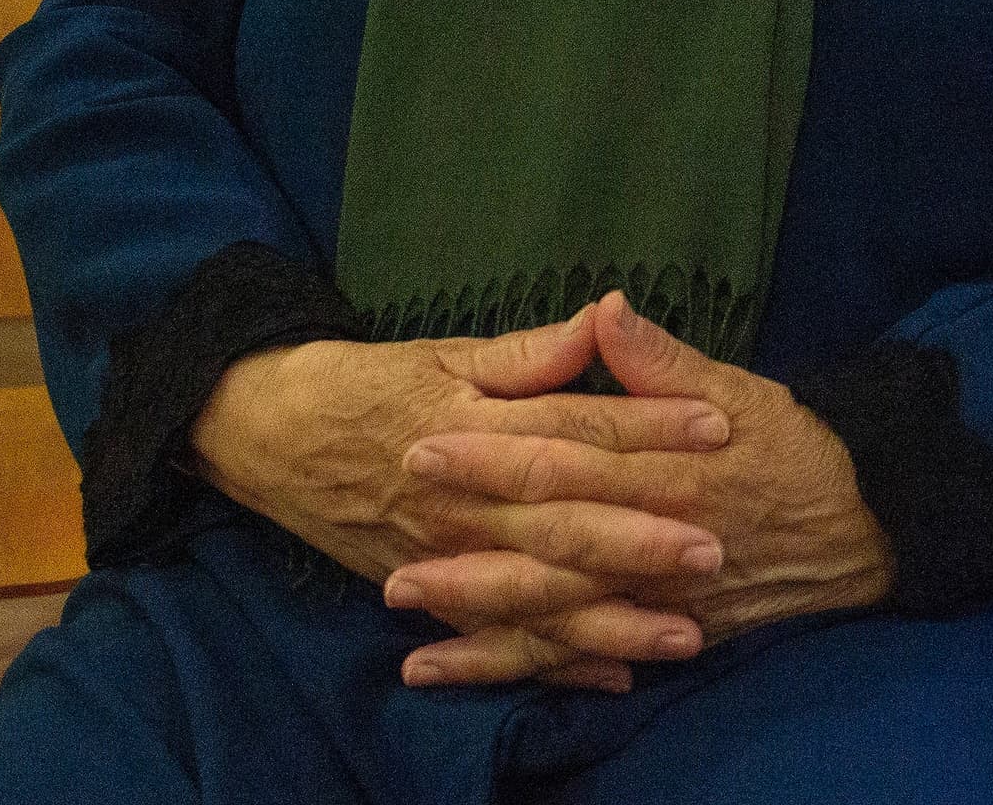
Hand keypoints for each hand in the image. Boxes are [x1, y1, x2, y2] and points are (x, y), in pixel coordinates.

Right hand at [183, 302, 731, 690]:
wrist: (274, 437)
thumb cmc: (372, 385)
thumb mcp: (445, 354)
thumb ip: (528, 352)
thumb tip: (603, 317)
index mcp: (476, 429)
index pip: (577, 427)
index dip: (648, 425)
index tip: (718, 425)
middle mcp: (464, 503)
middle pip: (561, 525)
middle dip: (638, 542)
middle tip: (712, 550)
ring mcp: (447, 557)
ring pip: (538, 597)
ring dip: (610, 619)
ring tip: (684, 635)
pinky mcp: (433, 595)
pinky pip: (500, 639)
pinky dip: (554, 663)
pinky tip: (615, 676)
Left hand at [382, 293, 897, 689]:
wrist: (862, 526)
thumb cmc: (795, 448)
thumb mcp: (737, 389)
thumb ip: (662, 362)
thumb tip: (606, 310)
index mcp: (664, 471)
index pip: (563, 460)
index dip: (491, 455)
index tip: (423, 445)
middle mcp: (655, 543)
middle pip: (548, 552)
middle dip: (466, 555)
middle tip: (392, 560)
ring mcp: (660, 597)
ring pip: (559, 617)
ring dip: (480, 622)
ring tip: (406, 620)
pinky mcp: (668, 631)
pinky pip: (588, 656)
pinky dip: (531, 668)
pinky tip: (470, 670)